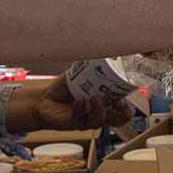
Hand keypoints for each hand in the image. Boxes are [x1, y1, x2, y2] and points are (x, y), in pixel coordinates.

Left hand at [8, 76, 134, 131]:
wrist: (44, 98)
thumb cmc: (66, 89)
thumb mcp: (81, 75)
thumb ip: (92, 67)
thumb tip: (103, 49)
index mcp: (103, 106)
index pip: (121, 112)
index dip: (127, 110)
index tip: (127, 102)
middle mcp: (96, 115)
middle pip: (115, 121)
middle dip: (121, 115)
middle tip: (120, 103)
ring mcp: (83, 121)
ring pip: (96, 121)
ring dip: (98, 110)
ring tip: (95, 97)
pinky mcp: (69, 123)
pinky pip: (77, 119)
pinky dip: (80, 109)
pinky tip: (80, 100)